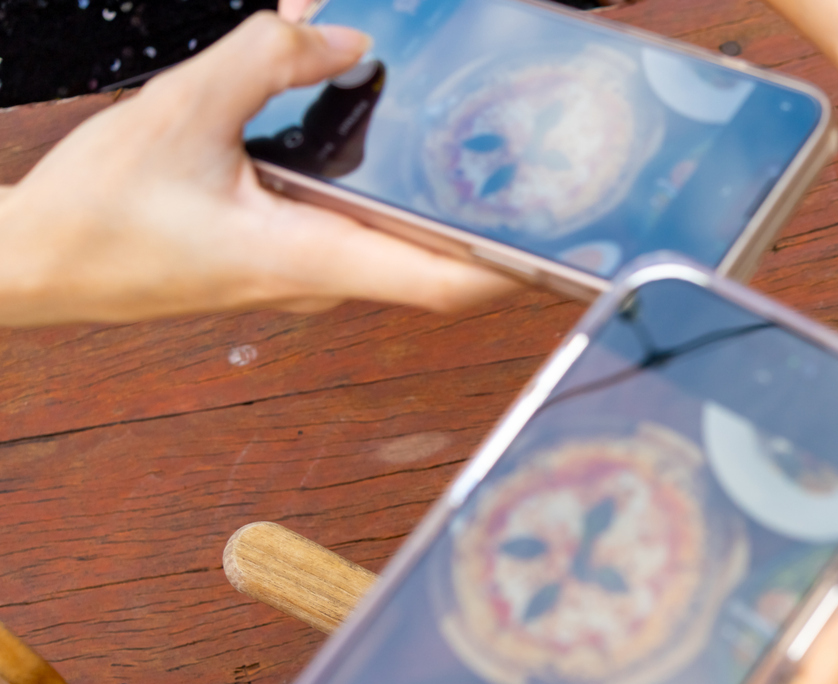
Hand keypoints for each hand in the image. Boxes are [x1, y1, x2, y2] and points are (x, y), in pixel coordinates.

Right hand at [0, 13, 514, 326]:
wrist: (35, 266)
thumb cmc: (98, 213)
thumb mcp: (178, 113)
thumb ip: (265, 60)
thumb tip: (343, 32)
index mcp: (310, 261)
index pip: (443, 283)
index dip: (514, 267)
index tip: (569, 245)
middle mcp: (321, 278)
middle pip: (435, 258)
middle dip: (487, 217)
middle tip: (538, 167)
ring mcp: (303, 272)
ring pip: (393, 237)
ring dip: (431, 195)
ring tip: (477, 140)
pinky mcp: (280, 254)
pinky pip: (348, 220)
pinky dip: (374, 180)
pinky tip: (380, 125)